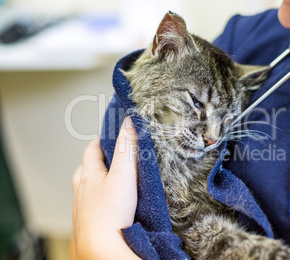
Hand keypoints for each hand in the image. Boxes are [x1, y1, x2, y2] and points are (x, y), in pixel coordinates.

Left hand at [71, 117, 139, 259]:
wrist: (101, 245)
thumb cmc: (111, 213)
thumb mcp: (124, 174)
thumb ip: (127, 148)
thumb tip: (128, 122)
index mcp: (89, 175)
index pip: (91, 150)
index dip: (100, 141)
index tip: (108, 136)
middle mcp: (82, 190)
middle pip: (84, 170)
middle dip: (95, 162)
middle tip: (109, 158)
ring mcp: (82, 208)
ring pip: (85, 189)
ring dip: (94, 183)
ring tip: (108, 183)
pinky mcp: (87, 223)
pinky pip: (90, 206)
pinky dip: (97, 201)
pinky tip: (108, 207)